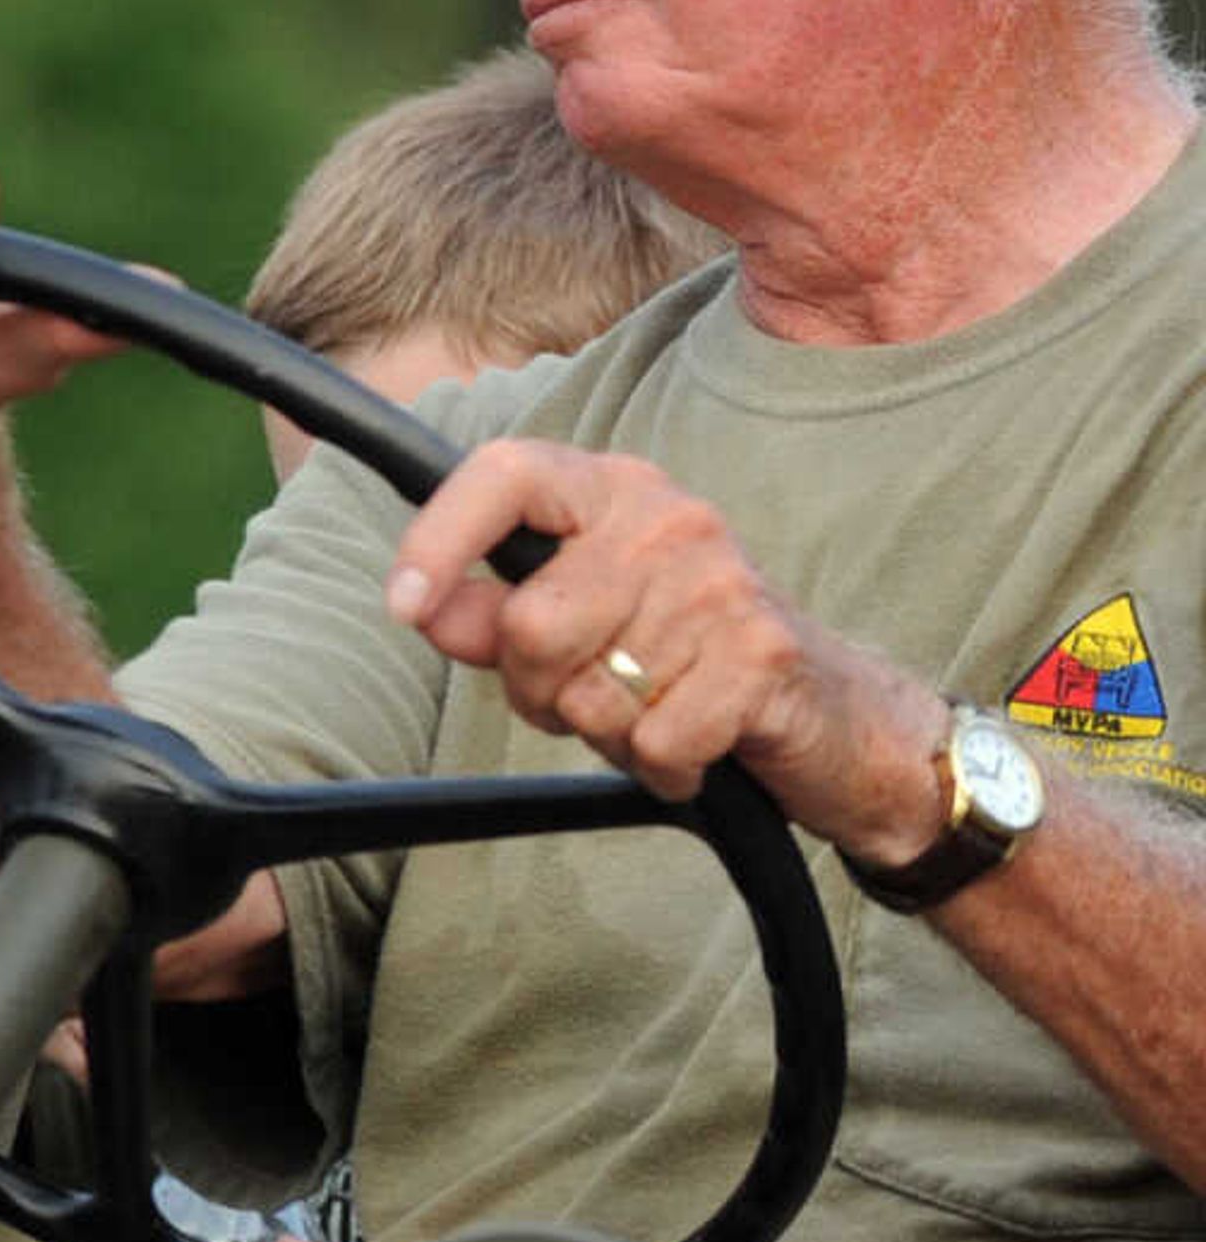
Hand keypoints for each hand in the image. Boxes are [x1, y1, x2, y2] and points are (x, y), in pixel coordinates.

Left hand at [383, 440, 946, 853]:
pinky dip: (660, 767)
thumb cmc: (686, 658)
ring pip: (588, 694)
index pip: (506, 474)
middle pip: (531, 624)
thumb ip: (495, 612)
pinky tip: (694, 743)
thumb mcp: (580, 625)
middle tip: (590, 691)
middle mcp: (668, 519)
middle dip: (539, 688)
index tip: (403, 605)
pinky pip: (652, 742)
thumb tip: (425, 606)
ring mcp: (721, 584)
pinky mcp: (761, 656)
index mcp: (613, 492)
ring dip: (606, 731)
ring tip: (654, 707)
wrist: (839, 714)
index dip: (439, 538)